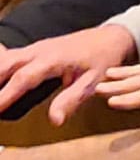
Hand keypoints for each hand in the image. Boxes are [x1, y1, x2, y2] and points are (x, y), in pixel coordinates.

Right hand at [0, 25, 136, 123]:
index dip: (6, 94)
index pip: (23, 78)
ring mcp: (33, 48)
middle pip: (5, 65)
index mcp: (52, 60)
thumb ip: (71, 100)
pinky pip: (8, 55)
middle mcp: (38, 51)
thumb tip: (54, 121)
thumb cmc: (102, 60)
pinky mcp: (32, 49)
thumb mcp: (93, 82)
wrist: (109, 38)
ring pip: (4, 59)